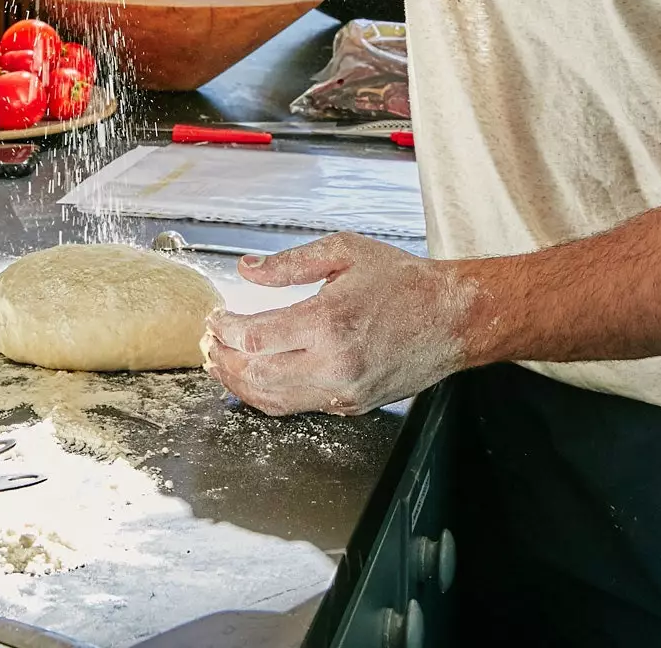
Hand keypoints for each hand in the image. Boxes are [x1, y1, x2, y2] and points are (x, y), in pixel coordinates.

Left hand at [203, 233, 478, 416]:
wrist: (452, 319)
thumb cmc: (402, 281)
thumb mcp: (345, 252)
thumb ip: (291, 263)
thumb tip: (248, 269)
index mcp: (329, 322)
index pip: (255, 337)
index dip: (225, 329)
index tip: (215, 317)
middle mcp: (333, 365)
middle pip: (256, 375)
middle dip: (223, 360)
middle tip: (208, 343)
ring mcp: (343, 392)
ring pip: (273, 400)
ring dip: (239, 384)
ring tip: (220, 364)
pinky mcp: (351, 406)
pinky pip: (298, 407)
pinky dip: (268, 396)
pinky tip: (255, 378)